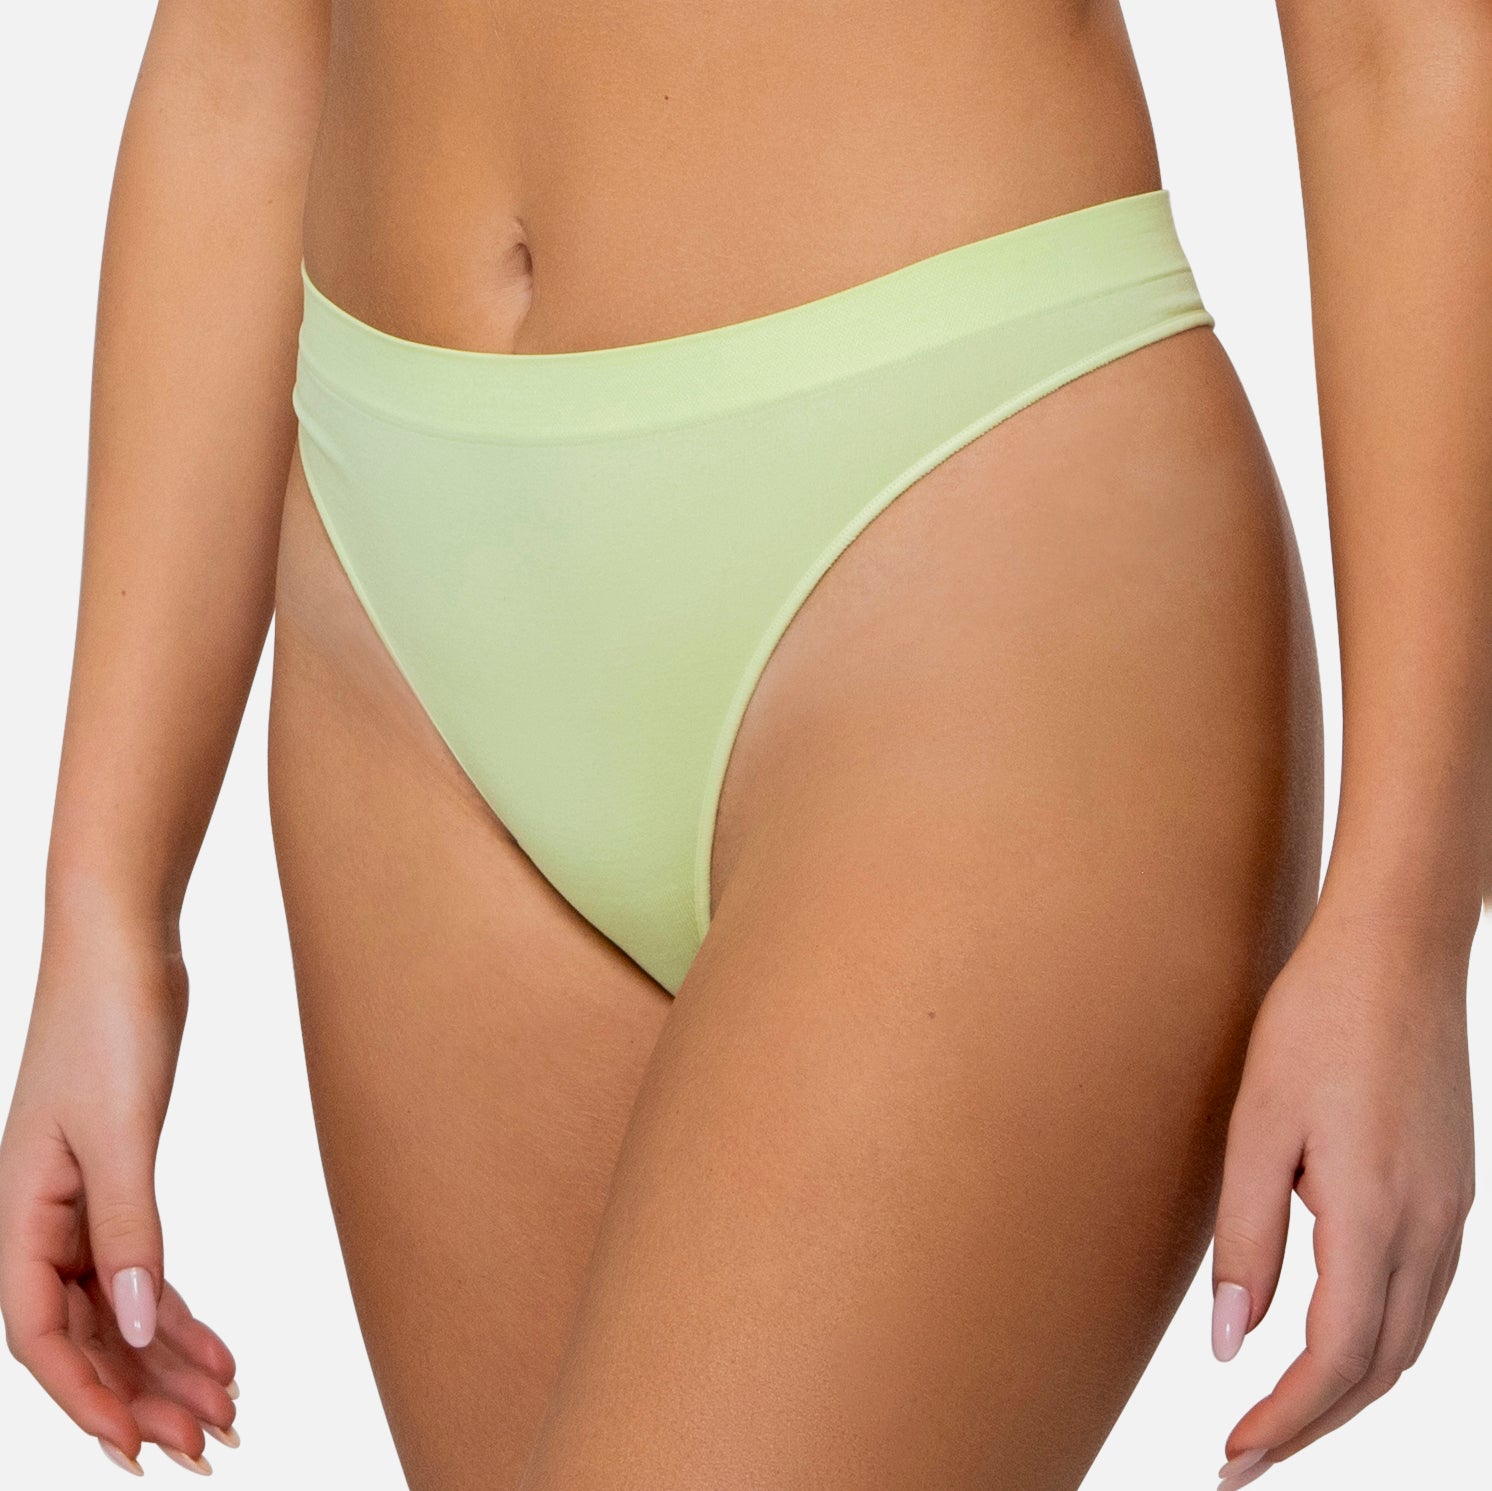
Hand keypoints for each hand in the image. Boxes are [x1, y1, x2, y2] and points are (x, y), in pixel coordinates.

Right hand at [0, 903, 238, 1474]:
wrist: (124, 945)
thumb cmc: (108, 1024)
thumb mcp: (120, 1130)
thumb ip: (130, 1228)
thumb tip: (141, 1327)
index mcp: (21, 1214)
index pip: (45, 1334)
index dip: (90, 1397)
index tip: (143, 1450)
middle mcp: (44, 1219)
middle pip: (91, 1332)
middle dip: (145, 1393)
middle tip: (211, 1445)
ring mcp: (82, 1201)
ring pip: (123, 1306)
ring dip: (169, 1361)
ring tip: (229, 1409)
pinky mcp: (122, 1177)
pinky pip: (145, 1266)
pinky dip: (182, 1310)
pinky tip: (221, 1348)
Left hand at [1207, 899, 1475, 1488]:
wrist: (1395, 951)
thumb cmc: (1314, 1023)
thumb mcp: (1256, 1125)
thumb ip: (1245, 1237)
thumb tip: (1232, 1343)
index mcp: (1375, 1215)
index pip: (1336, 1359)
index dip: (1287, 1422)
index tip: (1234, 1458)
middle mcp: (1429, 1227)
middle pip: (1380, 1366)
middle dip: (1315, 1423)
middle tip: (1245, 1456)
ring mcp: (1451, 1208)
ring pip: (1407, 1337)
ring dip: (1348, 1387)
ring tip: (1281, 1412)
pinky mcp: (1451, 1187)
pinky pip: (1422, 1292)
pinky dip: (1377, 1338)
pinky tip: (1332, 1335)